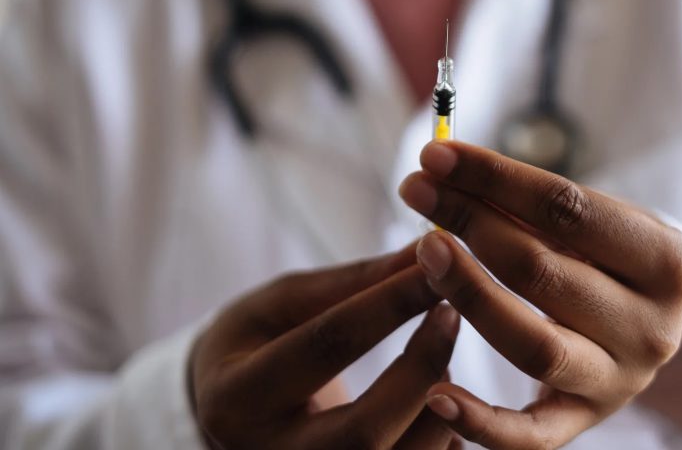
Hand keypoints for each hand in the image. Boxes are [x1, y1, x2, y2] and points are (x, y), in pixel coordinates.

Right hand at [189, 243, 462, 448]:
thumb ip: (352, 281)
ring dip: (438, 409)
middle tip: (451, 315)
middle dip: (420, 368)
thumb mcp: (283, 303)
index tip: (434, 268)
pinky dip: (439, 441)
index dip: (388, 304)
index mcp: (237, 397)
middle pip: (363, 429)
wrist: (230, 411)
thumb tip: (424, 251)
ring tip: (443, 363)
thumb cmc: (254, 343)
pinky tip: (441, 405)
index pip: (326, 347)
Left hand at [399, 142, 681, 448]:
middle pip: (542, 271)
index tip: (436, 154)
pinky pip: (531, 436)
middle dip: (470, 223)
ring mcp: (619, 382)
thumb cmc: (612, 259)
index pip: (569, 209)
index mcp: (669, 262)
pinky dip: (482, 421)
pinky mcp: (583, 421)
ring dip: (469, 294)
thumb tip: (445, 170)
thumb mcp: (599, 224)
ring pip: (533, 345)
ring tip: (424, 251)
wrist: (648, 326)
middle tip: (417, 192)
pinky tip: (436, 393)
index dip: (495, 178)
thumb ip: (534, 204)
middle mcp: (653, 328)